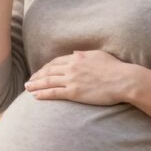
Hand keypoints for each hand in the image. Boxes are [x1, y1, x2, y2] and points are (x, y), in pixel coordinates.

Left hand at [24, 50, 138, 105]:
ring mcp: (72, 80)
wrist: (124, 80)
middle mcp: (71, 67)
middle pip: (48, 71)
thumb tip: (74, 54)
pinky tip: (35, 96)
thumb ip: (84, 54)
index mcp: (77, 57)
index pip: (55, 62)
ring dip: (35, 85)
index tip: (40, 72)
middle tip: (29, 81)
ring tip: (27, 88)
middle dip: (37, 76)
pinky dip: (43, 94)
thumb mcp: (98, 55)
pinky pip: (54, 93)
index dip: (45, 68)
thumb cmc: (115, 68)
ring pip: (48, 81)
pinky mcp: (74, 92)